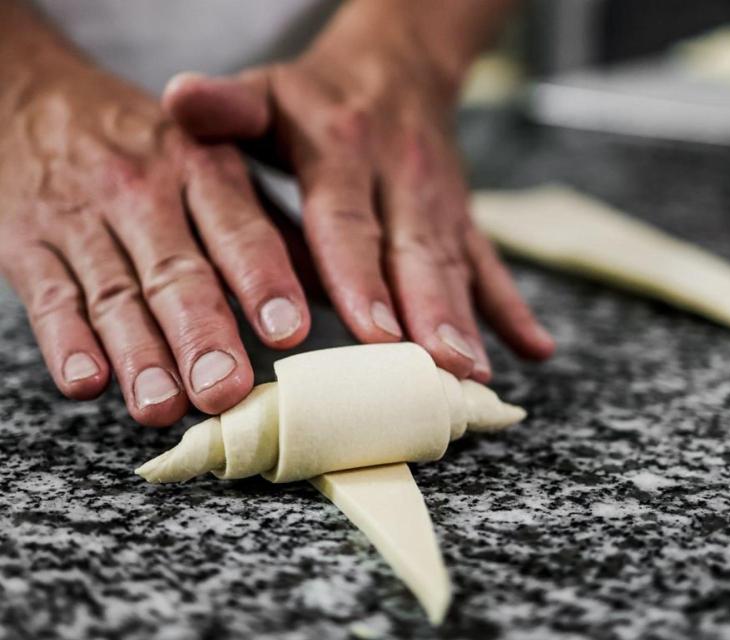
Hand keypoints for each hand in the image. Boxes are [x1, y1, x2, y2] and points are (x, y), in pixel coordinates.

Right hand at [0, 61, 310, 424]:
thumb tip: (335, 292)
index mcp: (202, 170)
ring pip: (115, 295)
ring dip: (140, 354)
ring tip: (164, 406)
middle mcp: (144, 193)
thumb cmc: (148, 149)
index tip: (289, 331)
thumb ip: (267, 227)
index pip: (238, 228)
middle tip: (225, 390)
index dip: (263, 280)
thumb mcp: (211, 160)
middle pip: (176, 272)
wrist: (32, 99)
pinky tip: (87, 382)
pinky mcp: (28, 245)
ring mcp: (82, 219)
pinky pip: (50, 298)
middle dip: (202, 334)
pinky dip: (66, 342)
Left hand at [163, 4, 554, 381]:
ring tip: (474, 376)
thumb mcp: (265, 92)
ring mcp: (440, 202)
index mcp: (342, 147)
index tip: (374, 331)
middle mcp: (400, 176)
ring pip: (456, 266)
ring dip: (468, 322)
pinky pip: (491, 265)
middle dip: (428, 313)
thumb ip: (226, 106)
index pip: (348, 218)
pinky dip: (512, 309)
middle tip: (438, 368)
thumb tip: (178, 100)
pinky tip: (535, 350)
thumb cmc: (314, 96)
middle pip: (415, 252)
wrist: (396, 67)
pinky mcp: (463, 220)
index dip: (361, 277)